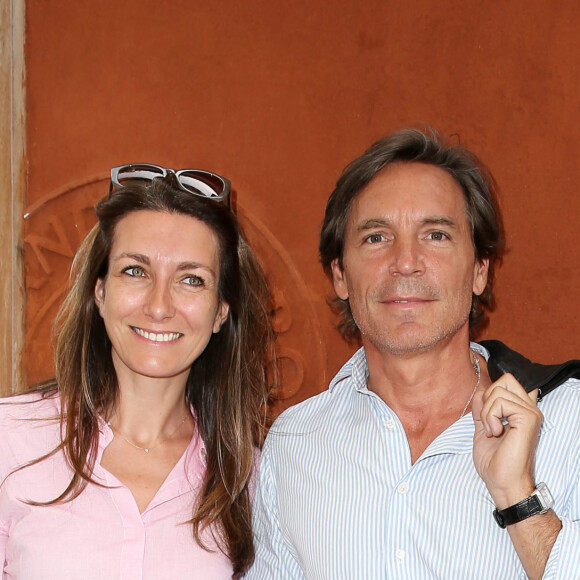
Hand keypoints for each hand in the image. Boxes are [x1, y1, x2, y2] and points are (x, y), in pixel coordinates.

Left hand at [472, 373, 542, 508]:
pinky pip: (500, 401)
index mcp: (520, 411)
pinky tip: (495, 433)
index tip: (487, 417)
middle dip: (488, 399)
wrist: (501, 482)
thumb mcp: (483, 428)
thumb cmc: (494, 461)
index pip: (507, 382)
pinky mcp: (528, 418)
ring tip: (492, 432)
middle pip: (505, 380)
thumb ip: (482, 409)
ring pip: (498, 391)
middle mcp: (529, 409)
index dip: (490, 394)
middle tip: (489, 422)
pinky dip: (490, 416)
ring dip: (486, 412)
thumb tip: (481, 392)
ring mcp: (530, 412)